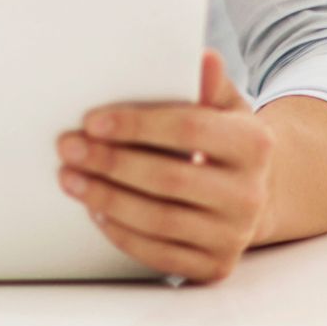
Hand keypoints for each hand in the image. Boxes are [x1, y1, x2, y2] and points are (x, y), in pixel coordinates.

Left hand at [57, 51, 273, 282]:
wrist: (257, 197)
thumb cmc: (227, 143)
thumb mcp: (227, 108)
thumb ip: (210, 85)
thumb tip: (201, 57)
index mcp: (254, 144)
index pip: (189, 129)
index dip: (136, 125)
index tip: (92, 121)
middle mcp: (249, 194)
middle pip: (169, 179)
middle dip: (110, 162)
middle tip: (69, 148)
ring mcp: (233, 236)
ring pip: (159, 222)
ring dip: (106, 199)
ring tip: (71, 178)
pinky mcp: (214, 267)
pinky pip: (159, 256)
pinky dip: (122, 233)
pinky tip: (96, 210)